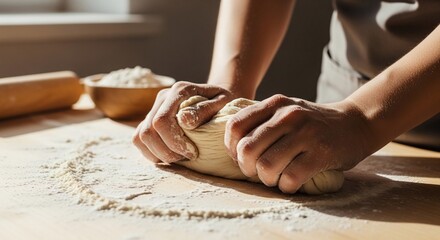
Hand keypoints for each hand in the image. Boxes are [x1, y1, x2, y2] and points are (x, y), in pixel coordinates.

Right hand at [132, 81, 235, 162]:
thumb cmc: (224, 103)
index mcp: (179, 91)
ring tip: (180, 157)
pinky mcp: (150, 119)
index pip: (162, 121)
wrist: (217, 98)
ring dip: (159, 154)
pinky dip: (152, 153)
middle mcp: (163, 97)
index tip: (193, 152)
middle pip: (148, 132)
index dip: (174, 142)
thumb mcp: (223, 103)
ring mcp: (154, 108)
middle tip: (187, 157)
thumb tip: (185, 120)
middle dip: (167, 151)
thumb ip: (205, 110)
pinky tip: (171, 155)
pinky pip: (139, 140)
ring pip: (140, 137)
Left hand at [224, 94, 370, 192]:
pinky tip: (292, 182)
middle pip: (247, 150)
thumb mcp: (286, 111)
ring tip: (276, 177)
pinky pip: (290, 178)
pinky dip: (286, 186)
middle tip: (258, 171)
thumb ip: (261, 121)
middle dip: (248, 168)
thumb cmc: (313, 124)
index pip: (235, 126)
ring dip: (267, 179)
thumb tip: (233, 149)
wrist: (356, 124)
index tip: (242, 157)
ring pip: (266, 166)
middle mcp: (288, 115)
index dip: (231, 148)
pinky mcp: (321, 153)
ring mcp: (305, 133)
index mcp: (275, 104)